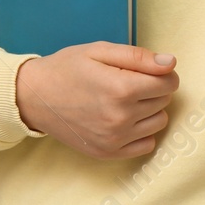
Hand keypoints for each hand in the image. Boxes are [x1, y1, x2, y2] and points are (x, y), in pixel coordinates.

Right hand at [14, 41, 178, 159]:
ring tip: (126, 100)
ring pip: (158, 122)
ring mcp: (114, 139)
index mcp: (121, 89)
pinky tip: (124, 119)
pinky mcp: (108, 153)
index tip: (150, 69)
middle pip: (164, 101)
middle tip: (130, 81)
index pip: (169, 83)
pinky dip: (141, 131)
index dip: (163, 73)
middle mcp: (120, 118)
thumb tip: (170, 63)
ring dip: (149, 109)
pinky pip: (146, 145)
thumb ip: (138, 56)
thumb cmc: (67, 68)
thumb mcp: (100, 51)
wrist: (34, 97)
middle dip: (154, 88)